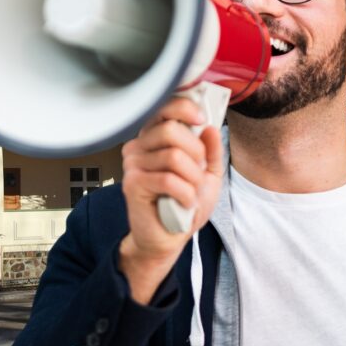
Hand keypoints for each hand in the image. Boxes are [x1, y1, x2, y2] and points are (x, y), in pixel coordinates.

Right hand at [118, 97, 224, 303]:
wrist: (169, 238)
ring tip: (191, 191)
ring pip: (174, 156)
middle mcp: (140, 146)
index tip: (201, 120)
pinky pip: (168, 180)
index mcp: (155, 138)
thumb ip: (211, 151)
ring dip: (193, 178)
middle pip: (171, 130)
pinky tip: (184, 202)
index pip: (164, 108)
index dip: (184, 108)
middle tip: (198, 171)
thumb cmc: (183, 205)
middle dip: (196, 153)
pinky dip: (185, 194)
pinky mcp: (133, 184)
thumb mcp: (208, 175)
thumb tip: (210, 128)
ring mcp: (133, 164)